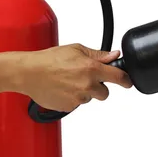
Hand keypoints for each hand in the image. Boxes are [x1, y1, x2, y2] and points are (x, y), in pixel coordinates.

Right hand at [17, 43, 132, 112]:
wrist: (29, 73)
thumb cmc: (49, 59)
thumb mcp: (76, 49)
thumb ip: (97, 54)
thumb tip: (113, 55)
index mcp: (91, 68)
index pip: (118, 77)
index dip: (126, 80)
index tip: (128, 82)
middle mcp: (87, 85)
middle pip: (105, 94)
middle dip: (98, 87)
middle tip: (84, 78)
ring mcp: (78, 98)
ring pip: (89, 98)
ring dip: (83, 92)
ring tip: (67, 81)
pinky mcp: (69, 107)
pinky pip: (76, 104)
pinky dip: (71, 98)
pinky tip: (62, 88)